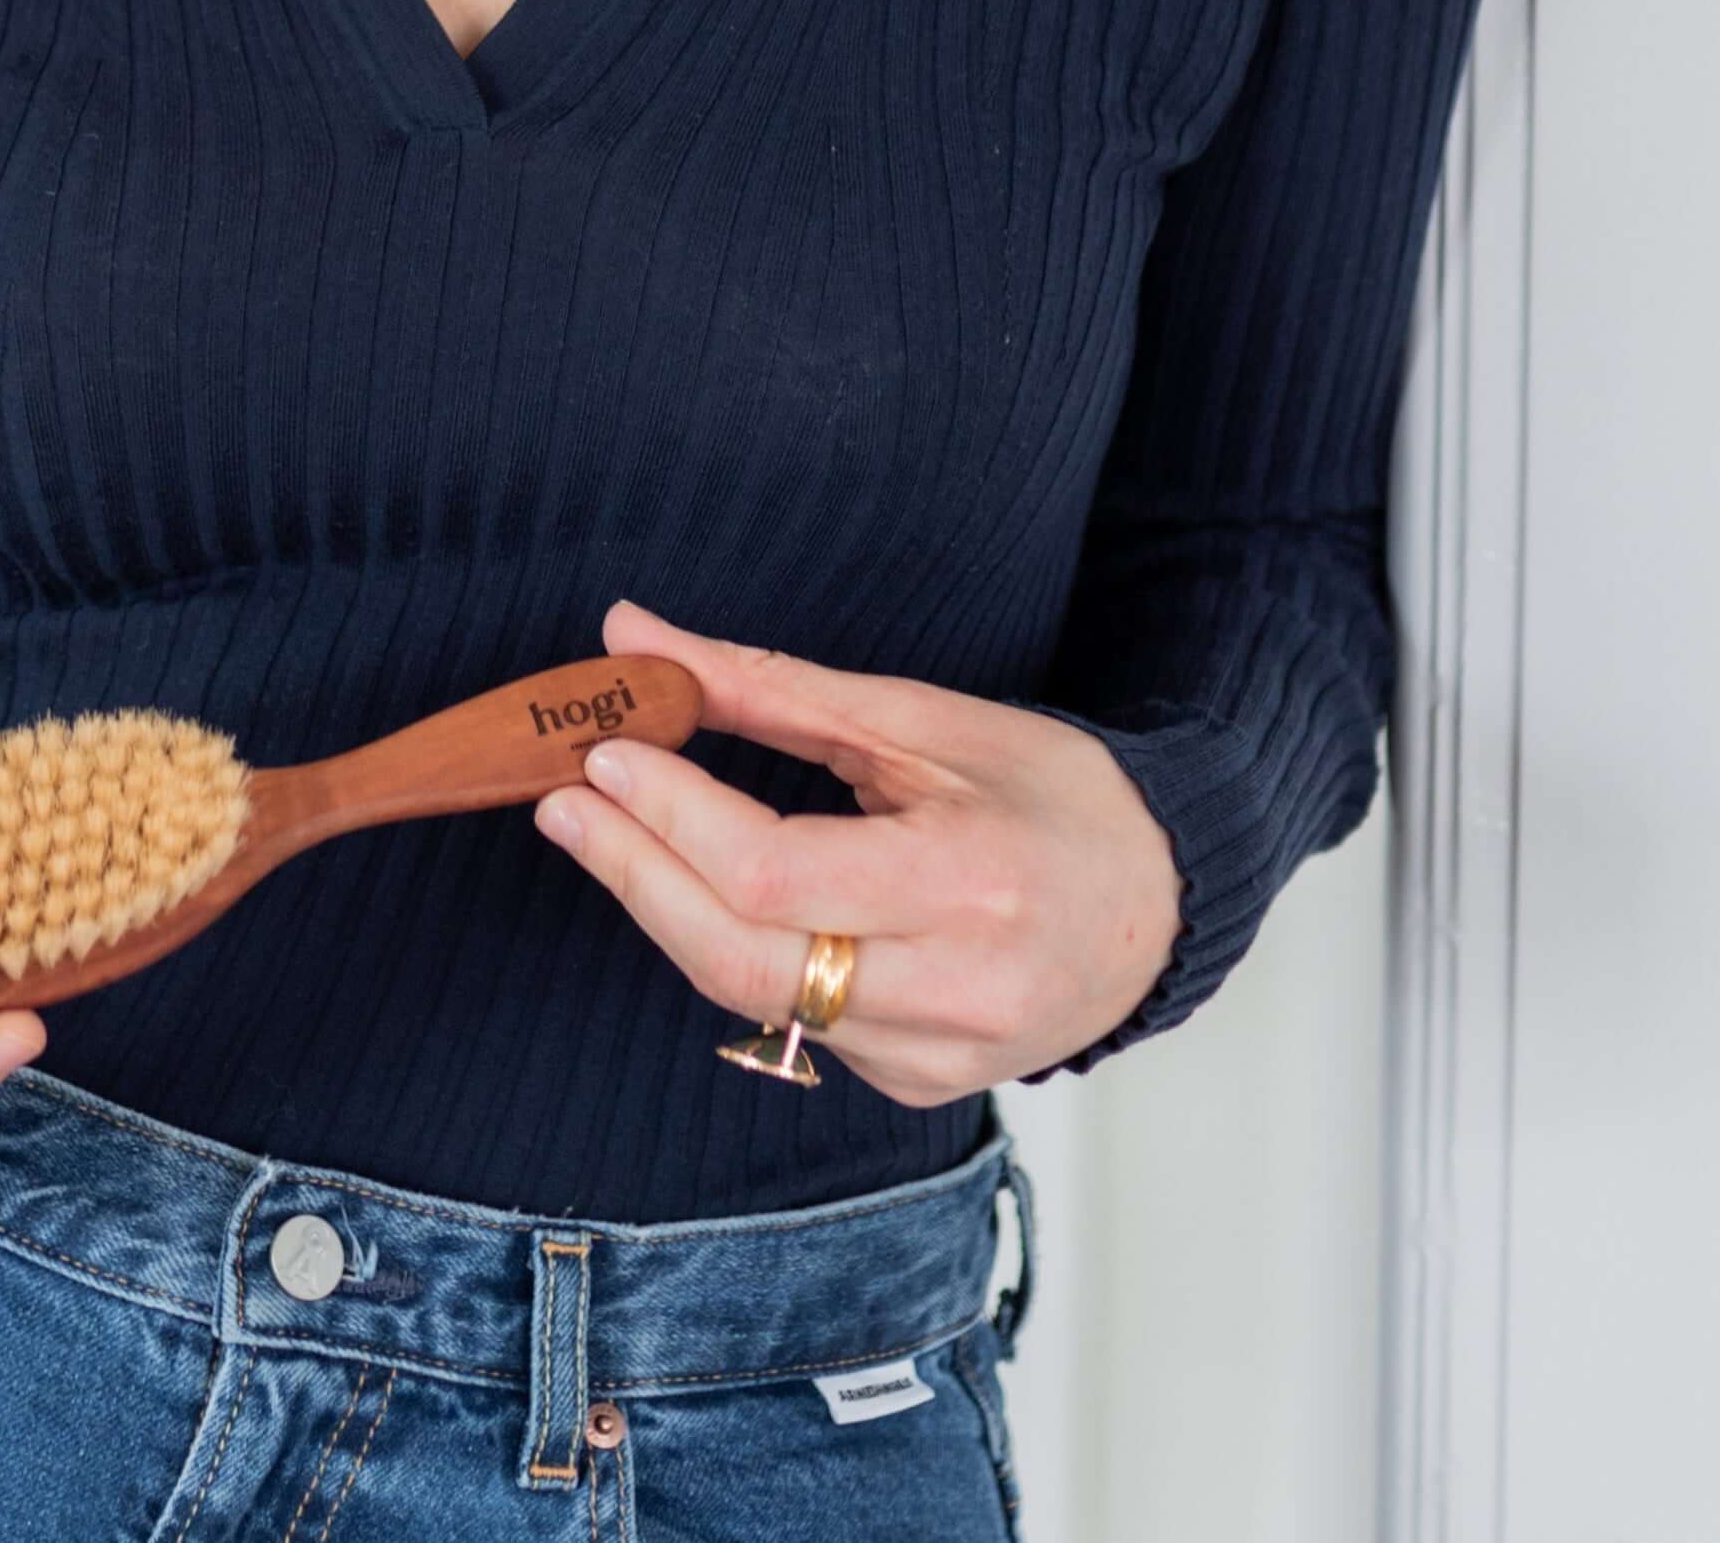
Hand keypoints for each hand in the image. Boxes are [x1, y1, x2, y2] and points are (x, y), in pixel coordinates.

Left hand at [533, 600, 1181, 1104]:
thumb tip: (633, 634)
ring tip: (603, 827)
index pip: (774, 875)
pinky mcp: (920, 1086)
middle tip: (561, 799)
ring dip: (663, 907)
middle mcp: (957, 989)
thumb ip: (767, 687)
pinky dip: (734, 949)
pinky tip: (705, 891)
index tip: (603, 751)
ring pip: (752, 996)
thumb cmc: (1046, 793)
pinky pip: (792, 1021)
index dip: (673, 817)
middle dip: (632, 873)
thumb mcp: (918, 718)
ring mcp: (937, 1054)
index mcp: (970, 885)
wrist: (1158, 905)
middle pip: (742, 958)